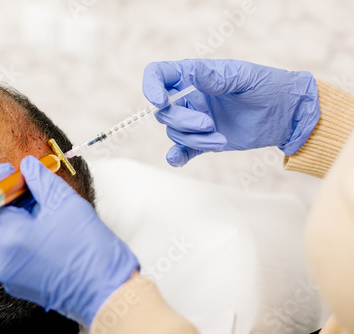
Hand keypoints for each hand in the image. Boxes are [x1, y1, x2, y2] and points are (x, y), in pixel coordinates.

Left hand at [0, 157, 138, 326]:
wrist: (107, 291)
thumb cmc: (88, 250)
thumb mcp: (64, 203)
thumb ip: (40, 180)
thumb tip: (28, 167)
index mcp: (7, 240)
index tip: (10, 170)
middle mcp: (2, 261)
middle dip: (6, 198)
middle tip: (26, 183)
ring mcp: (11, 275)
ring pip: (2, 236)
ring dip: (15, 214)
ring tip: (41, 201)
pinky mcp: (22, 282)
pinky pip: (13, 251)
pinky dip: (22, 232)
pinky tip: (44, 221)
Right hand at [143, 59, 319, 166]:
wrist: (287, 115)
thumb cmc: (268, 87)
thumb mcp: (245, 78)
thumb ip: (217, 77)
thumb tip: (193, 73)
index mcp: (195, 77)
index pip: (159, 75)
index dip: (152, 86)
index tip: (161, 101)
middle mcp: (190, 98)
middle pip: (165, 112)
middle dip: (183, 121)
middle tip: (209, 124)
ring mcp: (196, 121)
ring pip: (175, 133)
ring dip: (194, 139)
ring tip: (219, 139)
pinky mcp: (204, 141)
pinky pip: (183, 150)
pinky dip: (177, 156)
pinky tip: (177, 160)